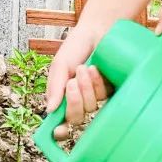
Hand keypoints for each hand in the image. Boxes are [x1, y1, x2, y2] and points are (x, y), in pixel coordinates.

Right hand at [45, 25, 111, 139]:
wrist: (97, 29)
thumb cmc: (76, 46)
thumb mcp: (60, 65)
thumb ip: (54, 86)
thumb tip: (50, 110)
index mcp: (63, 96)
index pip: (60, 120)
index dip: (58, 130)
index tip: (58, 132)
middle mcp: (79, 99)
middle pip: (75, 118)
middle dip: (74, 101)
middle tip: (72, 81)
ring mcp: (95, 96)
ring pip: (91, 107)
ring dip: (86, 88)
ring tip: (85, 68)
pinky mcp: (111, 90)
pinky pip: (105, 97)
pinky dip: (98, 84)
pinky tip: (96, 70)